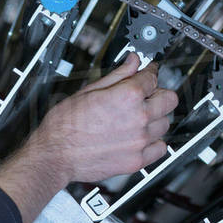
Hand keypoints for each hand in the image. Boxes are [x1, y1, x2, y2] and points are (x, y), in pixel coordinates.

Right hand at [0, 57, 178, 222]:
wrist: (54, 156)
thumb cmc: (63, 127)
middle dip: (158, 95)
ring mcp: (140, 141)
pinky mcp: (136, 161)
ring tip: (138, 120)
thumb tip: (133, 62)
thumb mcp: (88, 91)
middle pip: (169, 100)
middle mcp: (139, 117)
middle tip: (146, 97)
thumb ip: (117, 75)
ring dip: (156, 119)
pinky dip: (154, 143)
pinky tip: (141, 138)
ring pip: (165, 124)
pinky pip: (160, 148)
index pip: (153, 77)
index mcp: (128, 96)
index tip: (147, 75)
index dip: (149, 74)